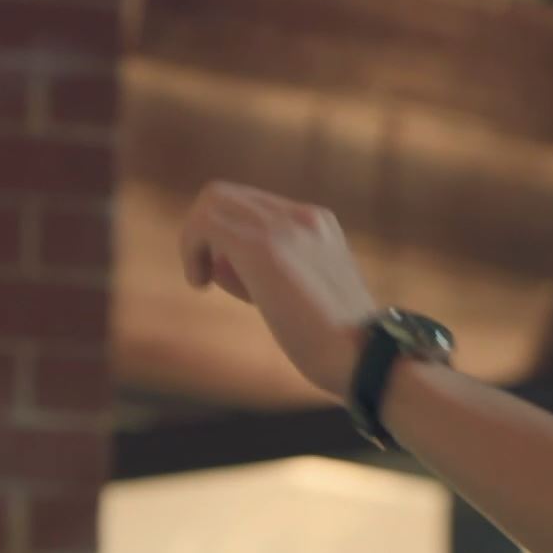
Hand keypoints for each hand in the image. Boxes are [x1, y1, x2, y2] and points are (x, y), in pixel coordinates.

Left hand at [178, 180, 380, 400]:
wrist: (362, 357)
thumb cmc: (335, 345)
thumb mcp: (303, 298)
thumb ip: (265, 275)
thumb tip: (217, 264)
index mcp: (319, 224)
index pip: (254, 208)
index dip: (231, 239)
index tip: (236, 280)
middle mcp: (303, 216)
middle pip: (227, 195)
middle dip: (205, 232)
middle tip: (207, 276)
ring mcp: (284, 227)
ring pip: (212, 200)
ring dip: (195, 239)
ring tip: (202, 280)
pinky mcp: (262, 247)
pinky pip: (205, 223)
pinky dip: (190, 249)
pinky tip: (199, 283)